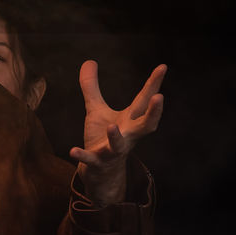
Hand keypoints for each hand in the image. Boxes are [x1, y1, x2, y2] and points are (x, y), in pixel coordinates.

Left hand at [70, 61, 165, 204]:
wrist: (99, 173)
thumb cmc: (102, 138)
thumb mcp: (96, 110)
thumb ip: (92, 87)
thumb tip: (89, 61)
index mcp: (129, 122)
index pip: (144, 101)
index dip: (154, 84)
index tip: (163, 66)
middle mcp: (127, 136)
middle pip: (146, 126)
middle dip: (154, 113)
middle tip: (160, 97)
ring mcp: (113, 151)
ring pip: (119, 146)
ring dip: (116, 137)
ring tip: (112, 126)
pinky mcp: (97, 163)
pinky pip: (91, 160)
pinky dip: (83, 155)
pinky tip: (72, 150)